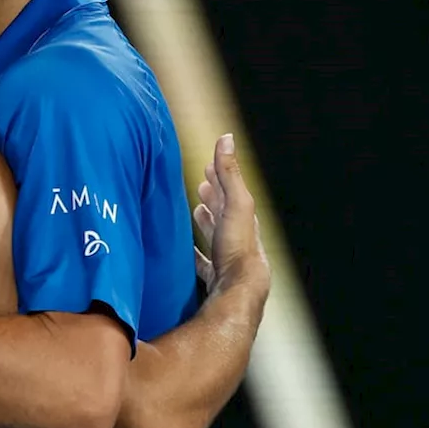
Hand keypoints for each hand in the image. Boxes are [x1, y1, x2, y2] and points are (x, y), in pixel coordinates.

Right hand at [192, 134, 270, 298]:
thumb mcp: (235, 203)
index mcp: (243, 219)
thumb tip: (226, 138)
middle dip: (214, 199)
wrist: (239, 289)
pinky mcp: (215, 276)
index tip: (208, 166)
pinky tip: (185, 252)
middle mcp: (237, 237)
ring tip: (195, 212)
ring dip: (207, 223)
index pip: (231, 193)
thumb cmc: (238, 246)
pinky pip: (203, 262)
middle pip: (225, 213)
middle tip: (201, 186)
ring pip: (215, 236)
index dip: (220, 179)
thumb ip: (229, 173)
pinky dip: (195, 253)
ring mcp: (227, 257)